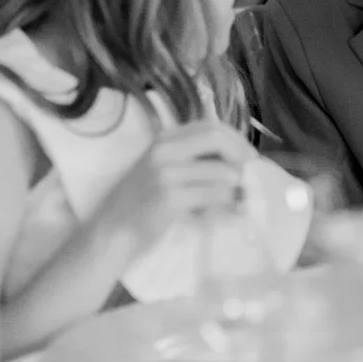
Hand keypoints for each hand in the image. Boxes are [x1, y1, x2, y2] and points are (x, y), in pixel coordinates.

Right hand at [108, 121, 254, 253]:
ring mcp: (165, 173)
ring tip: (246, 200)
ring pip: (220, 171)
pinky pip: (212, 195)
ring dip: (239, 187)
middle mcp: (163, 150)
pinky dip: (229, 204)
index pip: (209, 126)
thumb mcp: (161, 174)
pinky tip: (234, 213)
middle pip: (217, 139)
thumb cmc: (138, 207)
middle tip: (254, 175)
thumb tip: (238, 167)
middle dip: (242, 155)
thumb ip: (193, 164)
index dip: (235, 139)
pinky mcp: (169, 198)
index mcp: (163, 140)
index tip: (249, 157)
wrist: (108, 235)